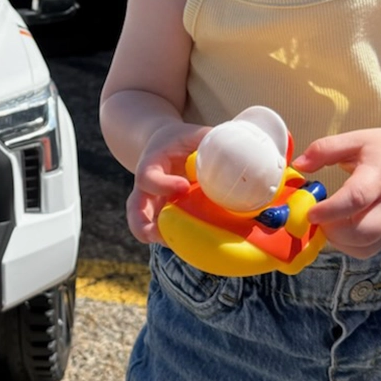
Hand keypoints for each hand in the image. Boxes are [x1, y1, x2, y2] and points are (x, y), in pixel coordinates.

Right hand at [126, 123, 207, 244]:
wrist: (163, 144)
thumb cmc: (181, 140)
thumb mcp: (193, 134)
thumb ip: (211, 141)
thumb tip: (245, 154)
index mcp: (151, 164)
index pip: (148, 177)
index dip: (163, 185)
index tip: (184, 186)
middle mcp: (145, 188)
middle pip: (134, 209)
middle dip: (144, 224)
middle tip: (163, 233)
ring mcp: (151, 204)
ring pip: (141, 225)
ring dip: (156, 237)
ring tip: (178, 247)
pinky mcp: (160, 215)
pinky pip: (161, 231)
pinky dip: (174, 240)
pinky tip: (197, 246)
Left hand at [292, 128, 380, 257]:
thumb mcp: (355, 139)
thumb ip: (325, 149)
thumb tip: (299, 165)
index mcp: (378, 176)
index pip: (356, 198)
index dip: (331, 209)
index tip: (310, 212)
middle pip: (364, 232)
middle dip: (333, 231)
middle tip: (315, 216)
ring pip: (366, 246)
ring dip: (339, 241)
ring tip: (325, 221)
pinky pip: (368, 249)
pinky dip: (348, 246)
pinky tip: (337, 228)